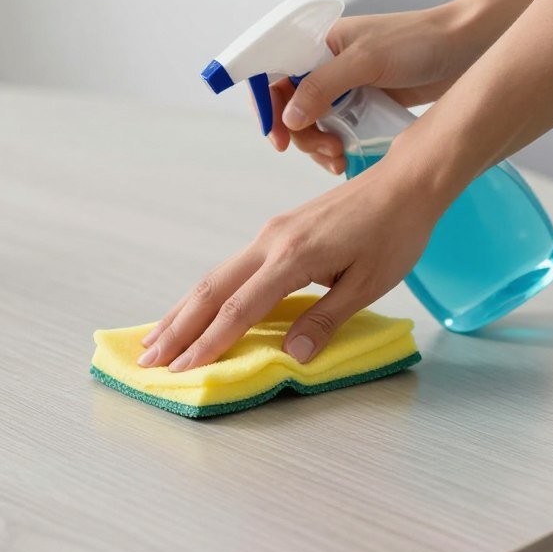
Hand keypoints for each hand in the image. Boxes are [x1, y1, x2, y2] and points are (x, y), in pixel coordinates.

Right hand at [137, 157, 443, 371]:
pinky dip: (204, 295)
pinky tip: (195, 310)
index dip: (210, 342)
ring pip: (213, 278)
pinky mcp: (274, 233)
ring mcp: (268, 235)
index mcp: (293, 257)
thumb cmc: (395, 233)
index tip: (183, 369)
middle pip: (211, 291)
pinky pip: (229, 269)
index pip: (240, 308)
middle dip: (178, 329)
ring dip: (182, 311)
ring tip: (154, 340)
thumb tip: (293, 354)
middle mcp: (269, 242)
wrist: (404, 181)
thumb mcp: (369, 283)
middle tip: (148, 361)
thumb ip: (327, 319)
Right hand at [265, 2, 482, 173]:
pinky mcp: (362, 108)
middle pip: (292, 110)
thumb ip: (323, 88)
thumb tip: (290, 118)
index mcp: (319, 46)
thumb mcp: (366, 61)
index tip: (278, 138)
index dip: (270, 108)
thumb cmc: (419, 41)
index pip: (276, 77)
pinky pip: (335, 133)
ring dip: (319, 147)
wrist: (465, 49)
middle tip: (326, 149)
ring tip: (337, 157)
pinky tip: (344, 159)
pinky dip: (335, 148)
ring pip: (312, 127)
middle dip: (303, 136)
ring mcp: (344, 90)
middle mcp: (327, 67)